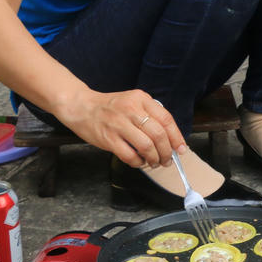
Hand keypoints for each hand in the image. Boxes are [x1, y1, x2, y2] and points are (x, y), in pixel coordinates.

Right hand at [56, 89, 186, 167]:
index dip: (176, 137)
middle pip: (158, 135)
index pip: (166, 119)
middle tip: (167, 160)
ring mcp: (119, 124)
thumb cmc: (110, 107)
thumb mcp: (133, 101)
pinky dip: (138, 162)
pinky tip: (139, 162)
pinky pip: (130, 155)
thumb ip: (150, 115)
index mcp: (141, 99)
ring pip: (146, 146)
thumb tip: (170, 138)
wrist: (80, 106)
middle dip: (166, 152)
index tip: (181, 149)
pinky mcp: (108, 138)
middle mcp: (131, 110)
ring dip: (154, 159)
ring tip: (155, 162)